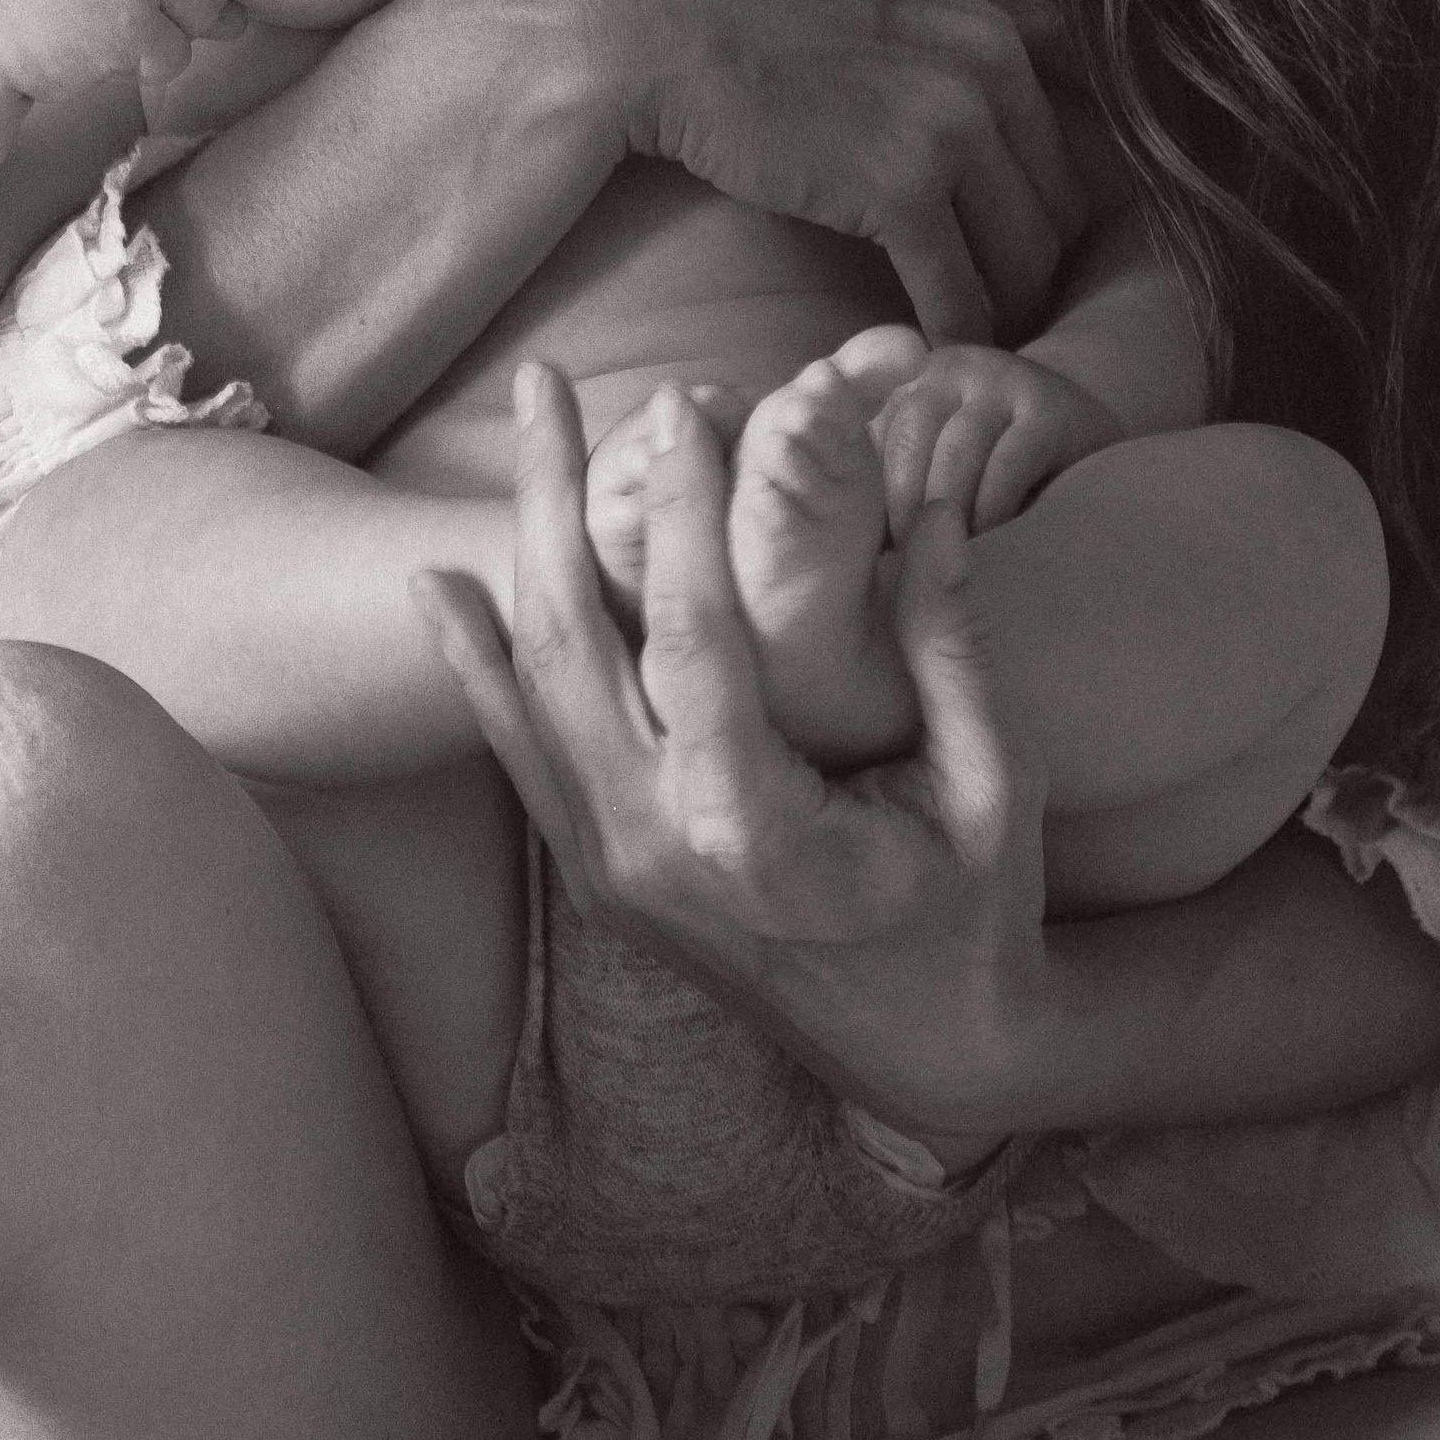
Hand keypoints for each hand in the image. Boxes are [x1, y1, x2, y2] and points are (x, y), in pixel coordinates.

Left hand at [418, 364, 1051, 1142]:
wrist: (931, 1059)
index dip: (679, 511)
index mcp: (757, 829)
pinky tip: (443, 587)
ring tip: (517, 437)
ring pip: (530, 687)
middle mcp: (657, 850)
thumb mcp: (996, 781)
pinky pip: (518, 756)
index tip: (681, 403)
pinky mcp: (598, 877)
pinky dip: (476, 667)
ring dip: (514, 552)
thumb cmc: (980, 912)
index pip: (694, 634)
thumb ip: (951, 638)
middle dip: (561, 495)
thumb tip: (933, 493)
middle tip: (553, 379)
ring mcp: (613, 870)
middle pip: (574, 640)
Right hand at [539, 0, 1087, 345]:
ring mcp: (953, 119)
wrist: (628, 0)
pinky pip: (963, 290)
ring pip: (1028, 244)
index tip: (1041, 180)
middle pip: (1064, 177)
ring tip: (977, 318)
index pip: (1088, 79)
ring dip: (1007, 291)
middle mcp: (991, 46)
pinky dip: (959, 330)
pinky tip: (939, 348)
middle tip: (1006, 270)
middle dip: (1040, 230)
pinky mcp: (900, 191)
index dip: (1072, 141)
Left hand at [828, 328, 1125, 538]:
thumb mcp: (944, 465)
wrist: (1093, 442)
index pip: (875, 434)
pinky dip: (993, 507)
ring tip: (944, 562)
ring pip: (957, 451)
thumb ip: (900, 481)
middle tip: (902, 568)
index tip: (870, 552)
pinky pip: (1008, 463)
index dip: (871, 497)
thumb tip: (844, 538)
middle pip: (910, 438)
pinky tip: (990, 542)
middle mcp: (956, 367)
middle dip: (904, 508)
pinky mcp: (1052, 410)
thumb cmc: (1002, 473)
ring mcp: (1007, 381)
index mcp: (916, 381)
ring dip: (947, 513)